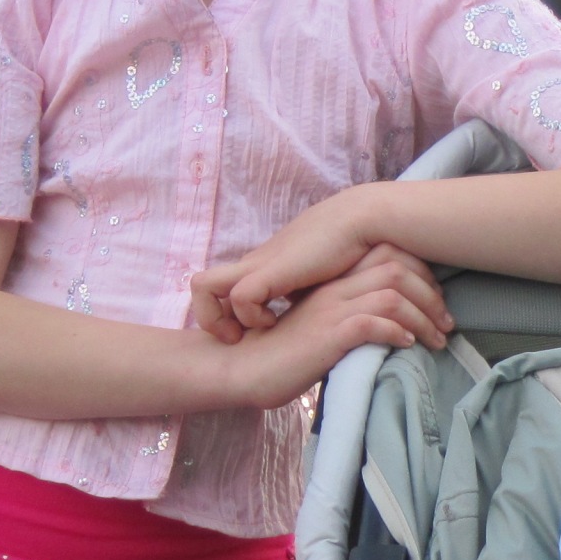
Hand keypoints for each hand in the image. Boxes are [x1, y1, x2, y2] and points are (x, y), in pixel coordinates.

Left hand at [195, 190, 410, 340]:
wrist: (361, 221)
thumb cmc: (348, 247)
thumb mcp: (316, 276)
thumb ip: (303, 292)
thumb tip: (305, 314)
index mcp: (260, 266)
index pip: (217, 288)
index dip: (223, 314)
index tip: (248, 334)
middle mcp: (251, 265)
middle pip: (199, 286)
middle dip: (210, 319)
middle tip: (238, 338)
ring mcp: (257, 265)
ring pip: (202, 287)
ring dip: (220, 318)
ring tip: (253, 330)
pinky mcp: (270, 270)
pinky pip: (239, 297)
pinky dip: (251, 316)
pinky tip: (275, 320)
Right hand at [213, 246, 451, 408]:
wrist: (241, 370)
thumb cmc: (281, 354)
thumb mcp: (320, 326)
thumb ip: (348, 315)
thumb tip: (388, 325)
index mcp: (332, 281)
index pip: (388, 256)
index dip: (421, 275)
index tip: (435, 303)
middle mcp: (333, 288)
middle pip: (397, 270)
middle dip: (432, 297)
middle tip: (446, 325)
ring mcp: (330, 309)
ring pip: (393, 295)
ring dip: (423, 318)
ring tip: (435, 340)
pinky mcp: (326, 335)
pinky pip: (373, 322)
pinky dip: (397, 332)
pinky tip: (406, 346)